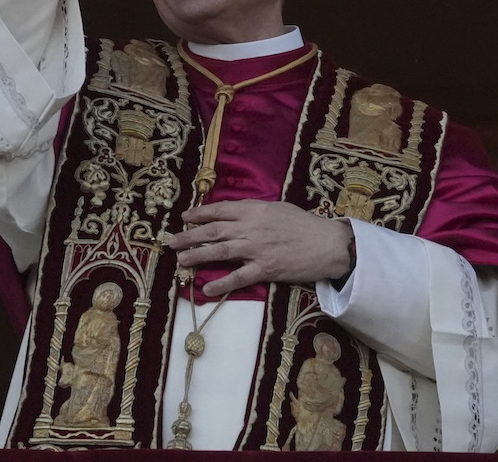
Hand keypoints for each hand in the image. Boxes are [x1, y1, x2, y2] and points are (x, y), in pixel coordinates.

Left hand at [165, 201, 353, 296]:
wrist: (327, 244)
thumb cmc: (304, 224)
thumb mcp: (277, 208)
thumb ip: (254, 211)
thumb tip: (234, 213)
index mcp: (254, 210)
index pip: (219, 210)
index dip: (199, 214)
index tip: (185, 217)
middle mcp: (250, 228)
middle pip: (213, 231)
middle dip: (188, 236)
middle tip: (169, 241)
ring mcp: (256, 249)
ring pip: (220, 252)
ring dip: (197, 256)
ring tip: (179, 260)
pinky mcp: (265, 270)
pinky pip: (239, 278)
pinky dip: (221, 283)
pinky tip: (206, 289)